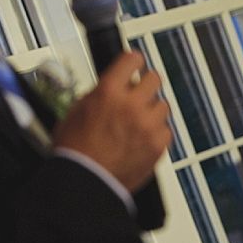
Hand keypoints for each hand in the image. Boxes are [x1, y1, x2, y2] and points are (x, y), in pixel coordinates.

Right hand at [53, 51, 170, 192]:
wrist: (85, 182)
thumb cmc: (75, 152)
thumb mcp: (76, 111)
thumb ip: (100, 94)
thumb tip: (112, 86)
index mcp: (109, 92)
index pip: (132, 60)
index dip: (134, 61)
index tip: (136, 63)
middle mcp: (131, 105)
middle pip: (154, 78)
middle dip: (146, 84)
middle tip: (140, 92)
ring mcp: (147, 125)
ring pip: (163, 104)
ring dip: (152, 110)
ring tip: (138, 121)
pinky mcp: (158, 145)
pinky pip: (166, 129)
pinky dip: (157, 132)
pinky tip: (143, 138)